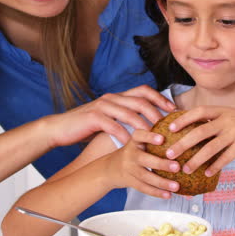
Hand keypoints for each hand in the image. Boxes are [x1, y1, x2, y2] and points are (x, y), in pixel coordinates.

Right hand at [43, 85, 174, 147]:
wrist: (61, 128)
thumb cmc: (87, 125)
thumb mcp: (109, 117)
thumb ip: (125, 117)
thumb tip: (147, 125)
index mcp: (118, 96)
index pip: (143, 90)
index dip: (160, 98)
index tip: (173, 110)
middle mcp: (112, 98)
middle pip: (140, 101)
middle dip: (157, 113)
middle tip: (169, 127)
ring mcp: (102, 106)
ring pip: (130, 112)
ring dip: (145, 126)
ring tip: (156, 138)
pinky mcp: (94, 117)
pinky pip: (113, 125)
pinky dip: (124, 135)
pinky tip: (132, 145)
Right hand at [101, 129, 179, 198]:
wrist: (111, 167)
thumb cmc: (135, 151)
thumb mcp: (140, 141)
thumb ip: (157, 137)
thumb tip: (186, 135)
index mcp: (134, 140)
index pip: (139, 135)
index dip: (150, 137)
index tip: (162, 139)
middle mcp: (130, 153)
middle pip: (144, 159)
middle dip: (161, 163)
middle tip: (177, 166)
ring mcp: (129, 169)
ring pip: (145, 176)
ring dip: (162, 182)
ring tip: (177, 186)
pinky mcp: (130, 181)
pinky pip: (143, 188)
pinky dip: (156, 192)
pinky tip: (168, 195)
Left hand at [165, 107, 234, 176]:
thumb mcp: (231, 115)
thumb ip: (214, 119)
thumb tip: (191, 126)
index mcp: (222, 111)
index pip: (199, 112)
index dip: (183, 119)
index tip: (170, 128)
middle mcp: (227, 120)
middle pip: (200, 131)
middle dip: (183, 143)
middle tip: (169, 154)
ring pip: (211, 147)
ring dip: (196, 160)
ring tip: (185, 169)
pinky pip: (226, 157)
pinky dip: (215, 166)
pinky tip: (206, 174)